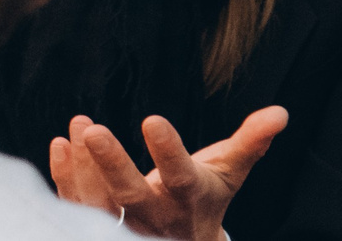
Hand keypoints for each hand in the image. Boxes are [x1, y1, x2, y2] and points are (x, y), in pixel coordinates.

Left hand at [49, 108, 286, 240]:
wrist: (185, 240)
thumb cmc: (204, 195)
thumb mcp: (229, 171)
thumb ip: (250, 142)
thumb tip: (280, 113)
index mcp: (190, 199)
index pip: (180, 176)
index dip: (168, 151)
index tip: (153, 118)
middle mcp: (157, 216)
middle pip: (132, 195)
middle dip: (112, 165)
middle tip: (94, 131)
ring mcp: (125, 224)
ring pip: (98, 202)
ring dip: (83, 166)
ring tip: (81, 125)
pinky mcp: (97, 225)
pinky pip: (77, 204)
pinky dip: (65, 178)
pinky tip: (61, 143)